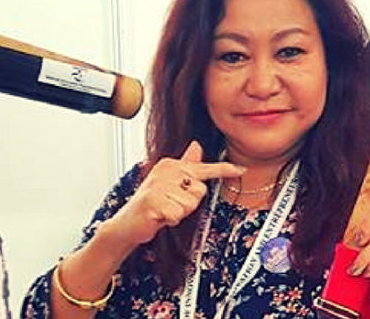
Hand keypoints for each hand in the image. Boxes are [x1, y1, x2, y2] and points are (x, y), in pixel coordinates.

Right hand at [103, 141, 244, 247]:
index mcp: (171, 165)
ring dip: (179, 213)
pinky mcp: (153, 202)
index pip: (203, 168)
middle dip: (189, 204)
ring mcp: (158, 186)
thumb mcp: (170, 183)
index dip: (224, 170)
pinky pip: (178, 214)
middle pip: (200, 191)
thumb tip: (196, 145)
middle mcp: (165, 171)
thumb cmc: (152, 203)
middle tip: (171, 205)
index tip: (241, 170)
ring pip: (190, 205)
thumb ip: (186, 166)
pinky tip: (159, 217)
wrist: (128, 223)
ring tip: (164, 211)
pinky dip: (170, 220)